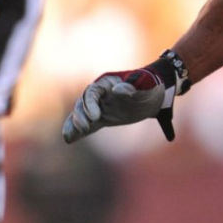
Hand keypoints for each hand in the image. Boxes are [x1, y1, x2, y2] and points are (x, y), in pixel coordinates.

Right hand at [63, 56, 181, 143]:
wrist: (154, 97)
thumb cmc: (149, 86)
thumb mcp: (145, 86)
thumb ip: (132, 86)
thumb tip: (117, 90)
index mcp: (107, 83)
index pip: (92, 92)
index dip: (90, 104)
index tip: (96, 117)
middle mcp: (99, 94)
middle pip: (83, 104)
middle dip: (81, 116)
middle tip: (85, 128)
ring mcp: (99, 106)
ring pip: (82, 114)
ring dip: (74, 124)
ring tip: (69, 136)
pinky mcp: (102, 118)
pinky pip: (88, 124)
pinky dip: (78, 131)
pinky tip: (69, 139)